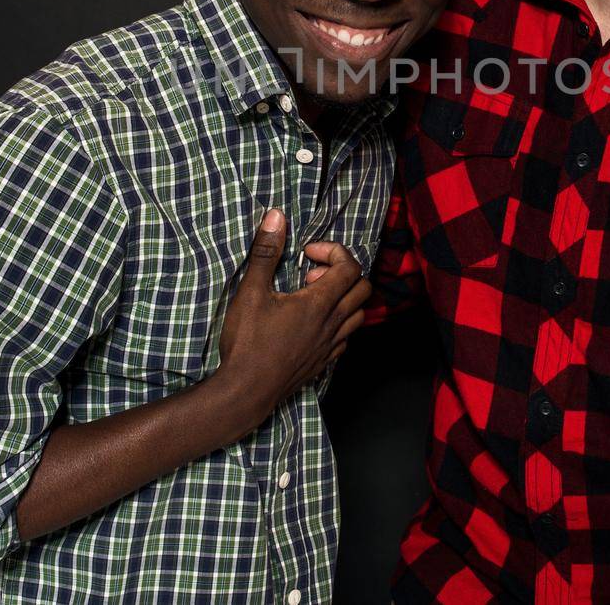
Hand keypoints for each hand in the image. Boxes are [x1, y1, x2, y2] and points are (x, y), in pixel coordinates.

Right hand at [215, 209, 368, 428]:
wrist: (246, 391)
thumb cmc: (247, 342)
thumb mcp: (250, 292)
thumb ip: (266, 253)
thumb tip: (276, 217)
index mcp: (319, 303)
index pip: (350, 267)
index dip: (333, 251)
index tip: (306, 253)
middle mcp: (332, 324)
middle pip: (363, 288)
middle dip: (343, 272)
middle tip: (311, 273)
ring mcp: (330, 346)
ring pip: (359, 315)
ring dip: (343, 298)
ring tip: (313, 296)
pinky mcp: (324, 363)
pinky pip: (346, 338)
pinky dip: (338, 323)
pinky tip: (314, 323)